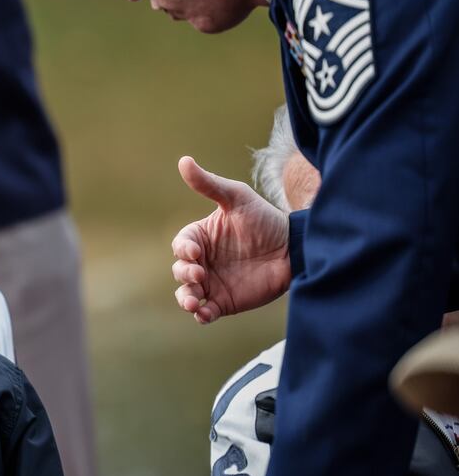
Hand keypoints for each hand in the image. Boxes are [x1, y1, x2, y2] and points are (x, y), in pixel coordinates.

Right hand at [172, 156, 290, 323]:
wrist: (296, 248)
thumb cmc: (265, 219)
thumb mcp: (236, 197)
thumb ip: (209, 184)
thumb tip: (184, 161)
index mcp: (201, 237)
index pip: (181, 244)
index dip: (183, 249)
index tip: (196, 251)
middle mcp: (203, 261)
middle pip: (180, 270)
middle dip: (184, 274)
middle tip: (200, 274)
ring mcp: (213, 283)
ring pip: (187, 294)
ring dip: (185, 298)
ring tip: (194, 300)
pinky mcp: (226, 302)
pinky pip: (206, 313)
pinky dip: (201, 315)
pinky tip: (204, 313)